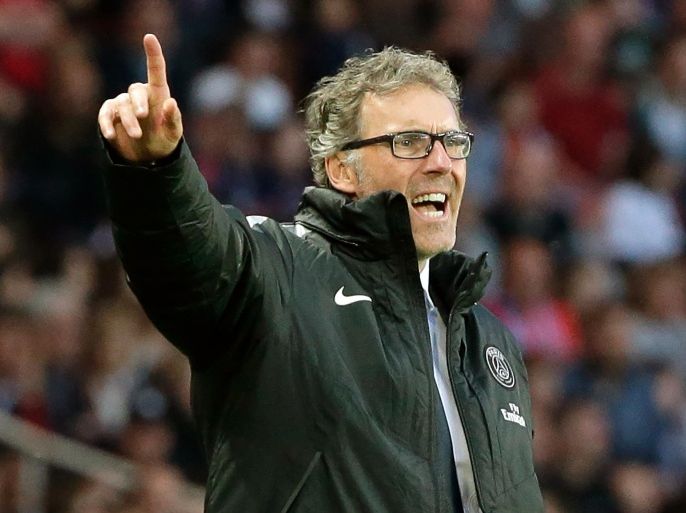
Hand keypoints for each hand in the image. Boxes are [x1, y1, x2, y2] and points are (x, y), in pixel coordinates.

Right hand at [98, 34, 182, 162]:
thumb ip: (173, 119)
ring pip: (122, 105)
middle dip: (138, 103)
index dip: (153, 53)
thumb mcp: (173, 134)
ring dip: (128, 121)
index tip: (149, 37)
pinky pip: (105, 113)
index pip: (155, 70)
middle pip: (135, 90)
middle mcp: (140, 96)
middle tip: (142, 117)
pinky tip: (111, 135)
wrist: (146, 157)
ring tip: (136, 136)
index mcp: (158, 94)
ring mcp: (123, 104)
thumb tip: (171, 102)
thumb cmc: (163, 140)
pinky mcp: (110, 114)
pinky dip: (106, 123)